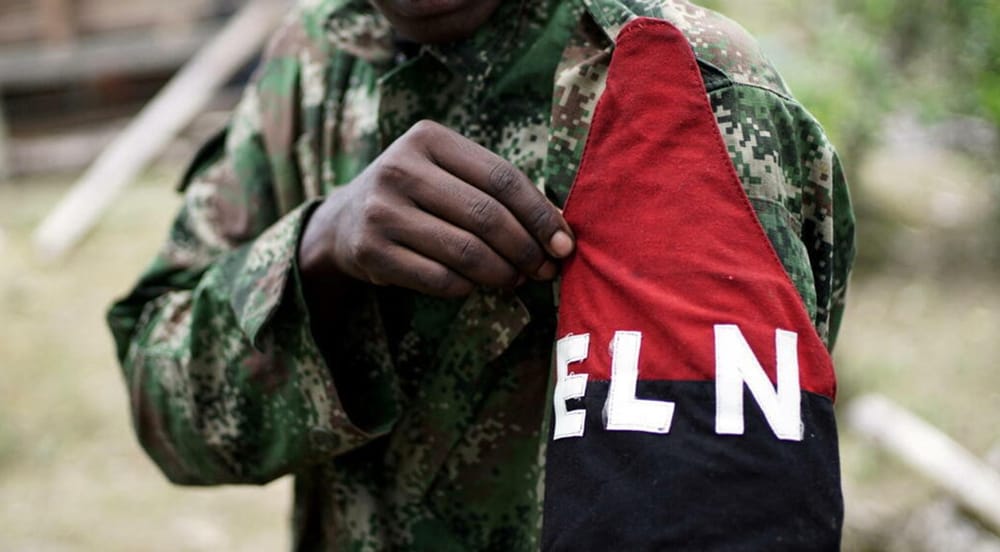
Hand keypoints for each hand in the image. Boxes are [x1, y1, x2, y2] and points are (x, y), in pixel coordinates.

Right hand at [299, 120, 574, 298]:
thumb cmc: (417, 195)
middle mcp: (400, 169)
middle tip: (545, 269)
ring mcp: (380, 211)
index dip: (539, 215)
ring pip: (465, 251)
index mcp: (428, 138)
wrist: (343, 221)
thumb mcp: (449, 173)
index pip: (502, 178)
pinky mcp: (371, 251)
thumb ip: (497, 190)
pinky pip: (439, 279)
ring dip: (502, 272)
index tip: (564, 243)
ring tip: (517, 279)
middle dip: (526, 249)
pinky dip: (469, 287)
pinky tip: (478, 285)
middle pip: (486, 216)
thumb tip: (559, 230)